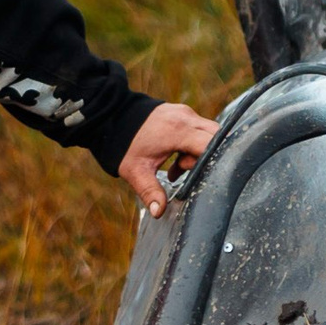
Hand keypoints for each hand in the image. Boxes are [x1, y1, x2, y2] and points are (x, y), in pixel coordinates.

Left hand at [118, 102, 219, 218]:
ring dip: (198, 152)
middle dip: (207, 157)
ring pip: (208, 133)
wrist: (109, 116)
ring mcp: (184, 113)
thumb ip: (150, 191)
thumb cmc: (122, 144)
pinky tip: (175, 160)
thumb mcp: (135, 171)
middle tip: (185, 170)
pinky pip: (198, 129)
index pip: (212, 144)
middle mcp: (186, 118)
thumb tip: (159, 212)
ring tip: (177, 168)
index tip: (196, 174)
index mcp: (178, 131)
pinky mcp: (181, 113)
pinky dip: (192, 145)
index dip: (210, 162)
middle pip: (216, 137)